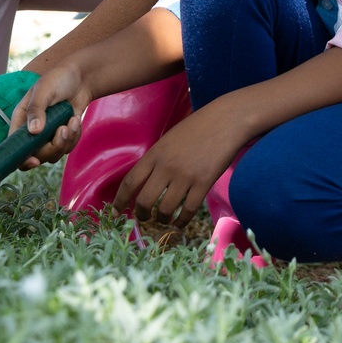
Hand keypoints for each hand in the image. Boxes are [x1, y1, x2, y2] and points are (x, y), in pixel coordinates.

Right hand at [11, 61, 92, 167]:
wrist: (81, 79)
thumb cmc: (58, 79)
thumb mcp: (44, 91)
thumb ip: (36, 109)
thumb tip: (33, 131)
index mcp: (21, 120)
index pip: (15, 146)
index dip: (22, 158)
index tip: (35, 161)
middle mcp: (32, 131)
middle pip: (37, 155)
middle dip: (52, 147)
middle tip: (63, 129)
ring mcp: (48, 135)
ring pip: (54, 154)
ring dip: (66, 140)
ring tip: (71, 121)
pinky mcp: (62, 136)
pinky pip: (67, 148)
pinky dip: (74, 136)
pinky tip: (75, 120)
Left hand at [114, 103, 251, 224]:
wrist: (225, 121)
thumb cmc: (197, 128)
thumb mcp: (168, 139)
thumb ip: (156, 159)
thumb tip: (144, 182)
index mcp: (154, 154)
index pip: (130, 182)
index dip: (120, 200)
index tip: (116, 212)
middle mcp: (166, 166)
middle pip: (144, 200)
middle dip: (141, 215)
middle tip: (144, 219)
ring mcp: (185, 176)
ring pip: (165, 209)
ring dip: (162, 220)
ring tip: (164, 220)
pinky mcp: (203, 183)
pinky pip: (187, 210)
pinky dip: (181, 221)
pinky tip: (180, 222)